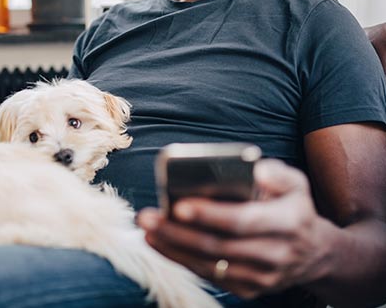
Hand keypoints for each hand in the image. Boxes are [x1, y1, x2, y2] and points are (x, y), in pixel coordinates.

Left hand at [138, 159, 331, 298]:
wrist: (312, 252)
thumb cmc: (293, 207)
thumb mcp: (296, 182)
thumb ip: (277, 173)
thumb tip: (255, 170)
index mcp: (288, 222)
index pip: (242, 220)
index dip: (210, 215)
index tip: (179, 204)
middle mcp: (275, 254)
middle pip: (217, 246)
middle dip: (177, 232)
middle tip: (146, 216)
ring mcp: (262, 277)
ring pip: (209, 264)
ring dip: (172, 247)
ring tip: (146, 227)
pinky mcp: (249, 288)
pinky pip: (209, 276)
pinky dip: (180, 259)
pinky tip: (159, 242)